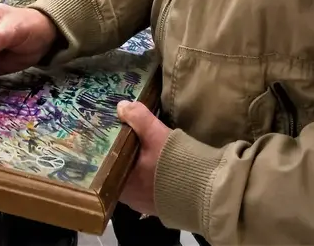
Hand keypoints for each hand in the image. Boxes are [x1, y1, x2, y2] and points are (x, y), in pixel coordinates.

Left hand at [116, 101, 172, 216]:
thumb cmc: (174, 163)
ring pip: (136, 182)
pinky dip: (151, 177)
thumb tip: (122, 106)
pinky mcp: (161, 207)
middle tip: (128, 139)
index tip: (112, 137)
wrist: (206, 190)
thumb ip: (138, 117)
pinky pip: (150, 190)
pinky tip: (158, 166)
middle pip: (121, 173)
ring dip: (139, 168)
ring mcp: (146, 205)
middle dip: (125, 158)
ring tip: (143, 150)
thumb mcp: (155, 134)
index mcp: (122, 184)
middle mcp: (131, 199)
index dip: (110, 151)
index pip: (107, 166)